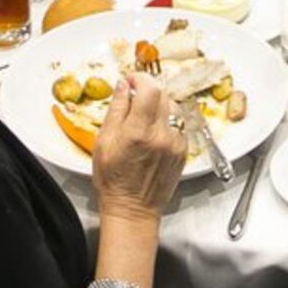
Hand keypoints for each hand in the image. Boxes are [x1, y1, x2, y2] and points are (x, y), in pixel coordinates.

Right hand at [86, 71, 189, 223]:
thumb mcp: (104, 141)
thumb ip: (115, 109)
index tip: (131, 80)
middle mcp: (161, 135)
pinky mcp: (183, 151)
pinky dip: (167, 121)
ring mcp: (176, 143)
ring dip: (159, 105)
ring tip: (143, 117)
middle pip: (163, 95)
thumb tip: (122, 85)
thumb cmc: (113, 180)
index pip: (150, 88)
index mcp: (138, 132)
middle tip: (134, 97)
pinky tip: (154, 132)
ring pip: (173, 107)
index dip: (140, 78)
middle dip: (148, 90)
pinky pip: (178, 124)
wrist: (132, 209)